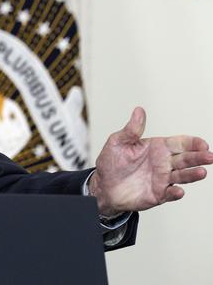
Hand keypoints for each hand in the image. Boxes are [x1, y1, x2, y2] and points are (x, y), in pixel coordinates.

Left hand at [89, 107, 212, 217]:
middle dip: (199, 157)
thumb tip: (139, 110)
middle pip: (186, 159)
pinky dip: (175, 193)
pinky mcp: (158, 194)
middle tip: (210, 156)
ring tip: (202, 172)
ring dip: (192, 174)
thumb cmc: (112, 162)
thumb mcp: (118, 142)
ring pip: (182, 176)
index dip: (192, 143)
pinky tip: (178, 191)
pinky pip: (169, 194)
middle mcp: (164, 163)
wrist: (103, 185)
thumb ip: (131, 129)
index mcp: (157, 147)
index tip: (203, 144)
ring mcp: (162, 179)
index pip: (179, 143)